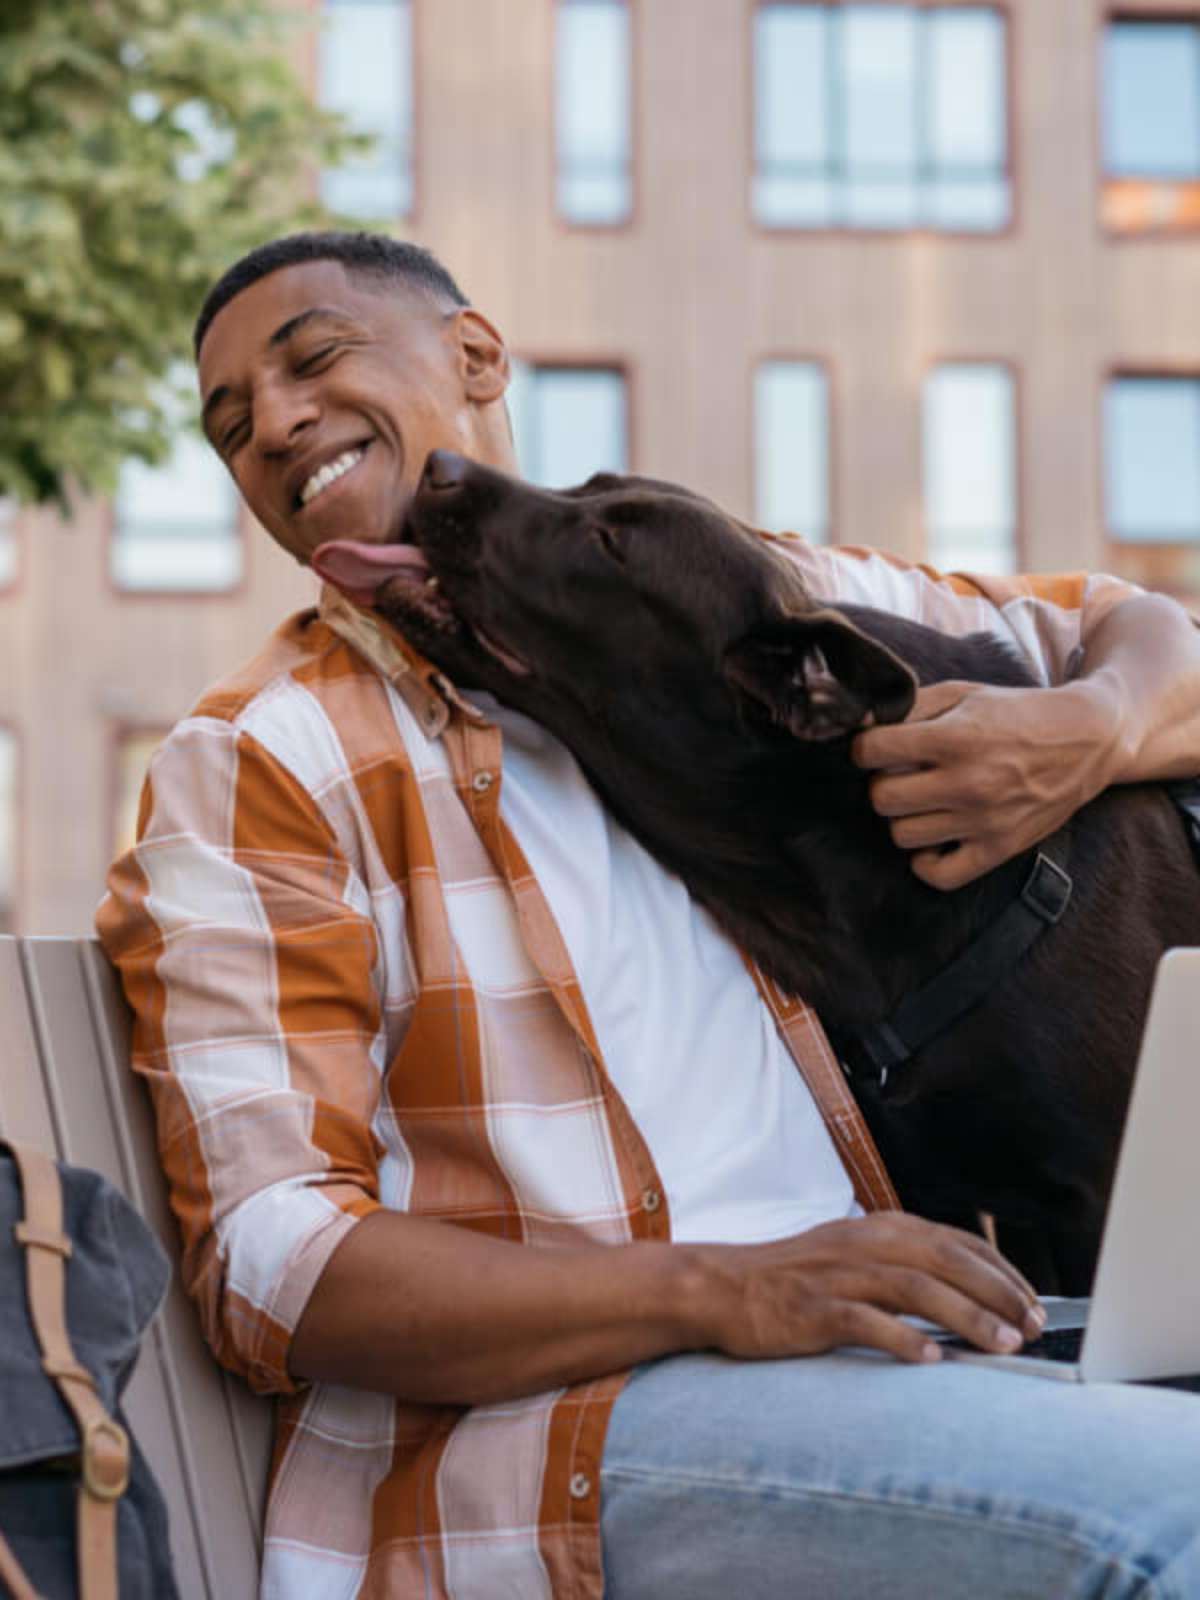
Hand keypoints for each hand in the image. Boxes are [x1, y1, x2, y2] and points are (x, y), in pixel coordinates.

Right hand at [693, 1213, 1044, 1364]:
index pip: (957, 1242)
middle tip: (1035, 1328)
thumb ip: (905, 1268)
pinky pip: (865, 1321)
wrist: (723, 1286)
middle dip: (998, 1293)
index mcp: (880, 1227)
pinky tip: (931, 1361)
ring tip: (1004, 1345)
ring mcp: (838, 1274)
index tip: (1035, 1304)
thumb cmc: (796, 1280)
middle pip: (946, 1260)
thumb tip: (970, 1299)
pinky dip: (902, 1339)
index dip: (1002, 1272)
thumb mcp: (855, 1257)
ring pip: (917, 1288)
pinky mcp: (812, 1308)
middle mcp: (865, 1243)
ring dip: (967, 1317)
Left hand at [851, 679, 1117, 889]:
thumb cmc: (1018, 714)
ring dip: (905, 816)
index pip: (874, 751)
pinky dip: (926, 861)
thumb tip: (861, 724)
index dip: (865, 747)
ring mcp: (984, 821)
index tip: (876, 748)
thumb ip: (910, 707)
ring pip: (902, 835)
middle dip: (883, 783)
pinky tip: (935, 836)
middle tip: (902, 774)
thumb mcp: (964, 694)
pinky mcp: (999, 849)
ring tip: (924, 800)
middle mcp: (969, 783)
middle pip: (882, 799)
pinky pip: (939, 875)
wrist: (1087, 740)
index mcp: (958, 738)